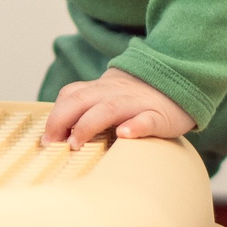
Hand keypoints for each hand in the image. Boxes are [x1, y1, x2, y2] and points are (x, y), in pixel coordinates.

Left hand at [41, 68, 194, 148]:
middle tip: (53, 144)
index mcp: (101, 90)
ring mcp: (137, 103)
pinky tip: (125, 135)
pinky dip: (135, 126)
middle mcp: (115, 93)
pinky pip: (147, 119)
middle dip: (62, 120)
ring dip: (88, 125)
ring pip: (109, 108)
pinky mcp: (160, 115)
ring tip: (77, 143)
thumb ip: (86, 108)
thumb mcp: (109, 97)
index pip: (71, 95)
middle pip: (82, 99)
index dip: (56, 115)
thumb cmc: (137, 100)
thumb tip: (56, 135)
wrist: (180, 82)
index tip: (46, 139)